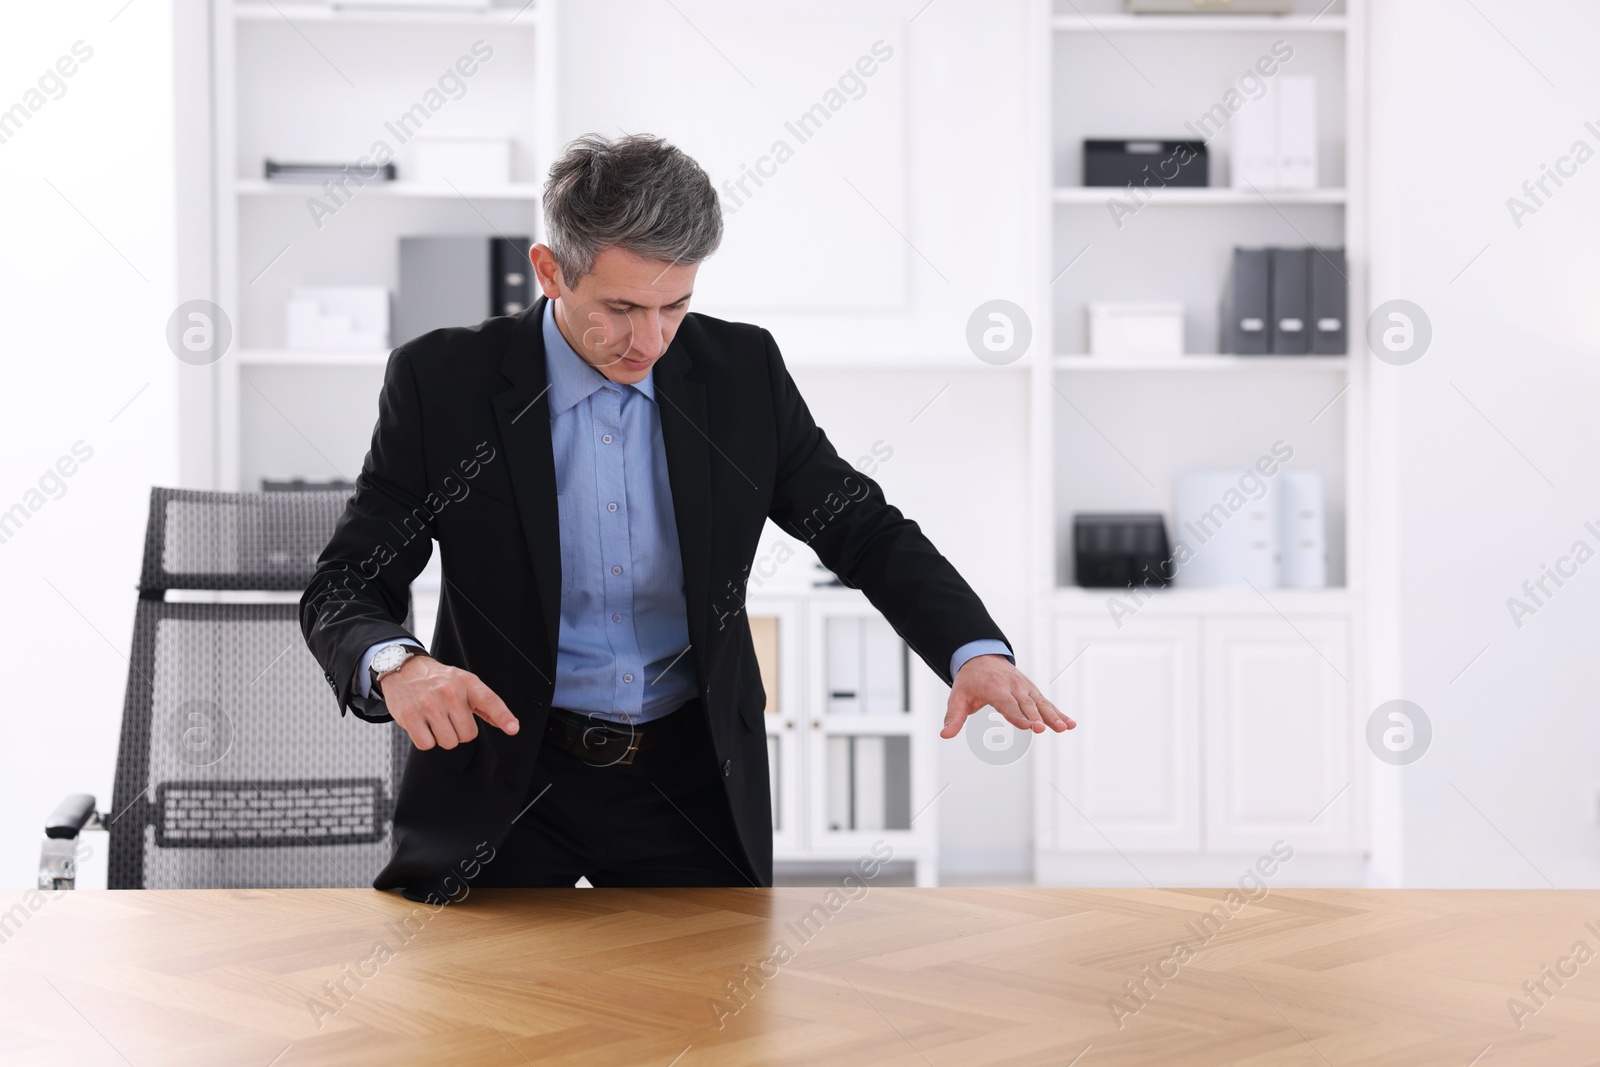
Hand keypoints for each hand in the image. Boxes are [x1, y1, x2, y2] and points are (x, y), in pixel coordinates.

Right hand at [378, 655, 519, 750]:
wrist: (404, 670)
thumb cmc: (438, 680)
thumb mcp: (464, 683)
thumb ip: (485, 704)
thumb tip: (508, 724)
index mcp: (467, 683)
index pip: (489, 701)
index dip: (503, 716)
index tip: (513, 728)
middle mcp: (450, 693)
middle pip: (468, 735)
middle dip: (459, 732)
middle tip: (449, 717)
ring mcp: (429, 704)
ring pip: (448, 742)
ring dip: (442, 737)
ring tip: (435, 720)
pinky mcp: (410, 716)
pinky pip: (427, 744)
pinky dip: (425, 739)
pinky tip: (422, 724)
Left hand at [942, 654, 1074, 738]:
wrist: (981, 657)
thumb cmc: (970, 681)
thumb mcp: (957, 697)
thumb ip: (953, 717)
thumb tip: (944, 735)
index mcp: (995, 688)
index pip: (1007, 704)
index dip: (1018, 716)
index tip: (1028, 727)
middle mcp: (1013, 686)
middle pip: (1026, 704)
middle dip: (1036, 717)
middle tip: (1043, 729)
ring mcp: (1025, 688)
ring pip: (1041, 703)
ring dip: (1053, 716)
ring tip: (1064, 728)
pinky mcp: (1032, 691)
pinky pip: (1046, 703)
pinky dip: (1059, 712)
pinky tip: (1070, 724)